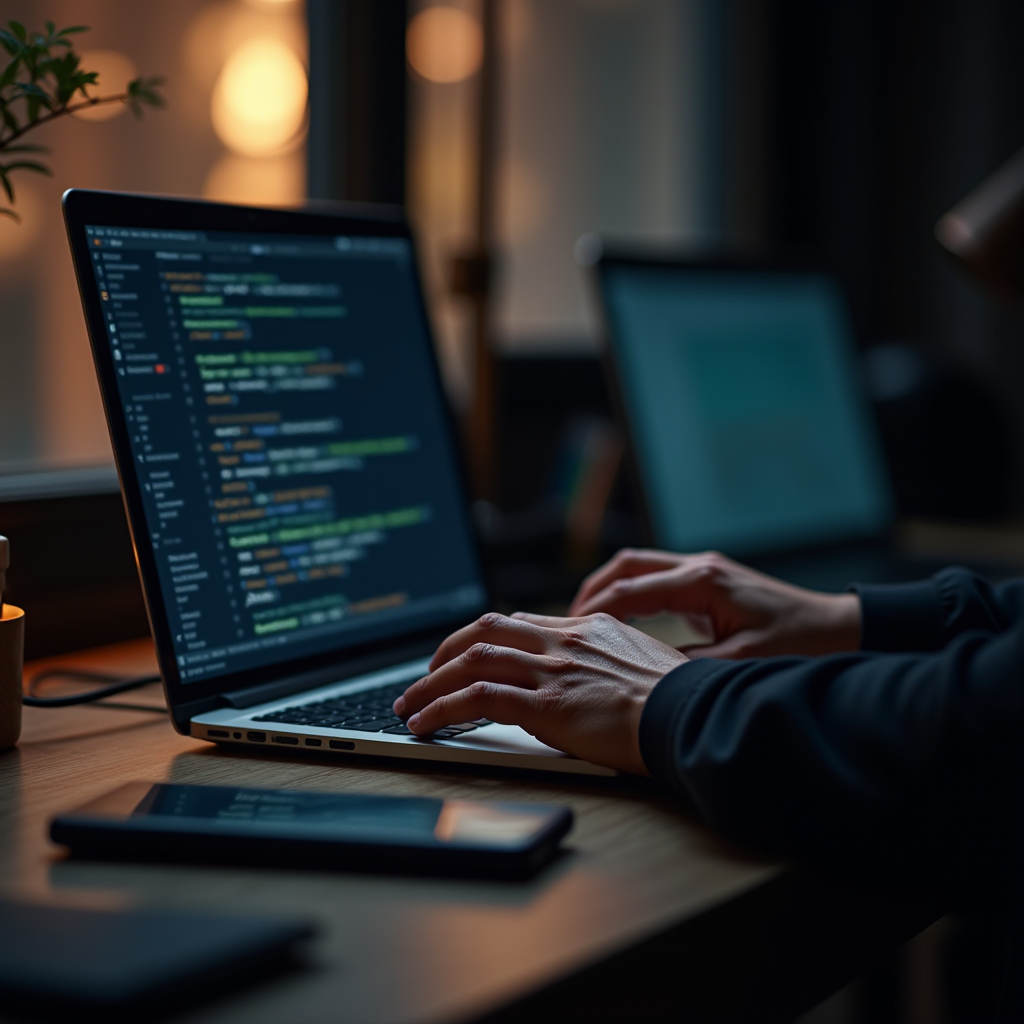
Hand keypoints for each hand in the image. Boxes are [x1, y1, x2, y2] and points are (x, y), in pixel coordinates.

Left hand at [393, 611, 687, 773]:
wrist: (696, 715)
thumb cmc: (679, 698)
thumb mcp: (640, 662)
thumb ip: (605, 660)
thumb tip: (587, 678)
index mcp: (587, 626)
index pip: (516, 621)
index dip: (480, 637)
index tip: (463, 654)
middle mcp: (563, 640)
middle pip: (484, 631)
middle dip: (443, 652)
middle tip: (424, 675)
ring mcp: (553, 671)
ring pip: (471, 661)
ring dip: (430, 683)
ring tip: (409, 704)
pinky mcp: (547, 706)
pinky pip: (478, 700)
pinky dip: (443, 709)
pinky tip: (426, 724)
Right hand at [569, 549, 860, 658]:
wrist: (840, 628)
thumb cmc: (798, 645)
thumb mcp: (738, 664)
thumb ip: (688, 668)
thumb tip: (642, 674)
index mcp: (701, 582)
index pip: (630, 591)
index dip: (596, 612)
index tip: (571, 631)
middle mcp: (699, 567)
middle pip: (627, 566)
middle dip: (593, 590)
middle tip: (570, 621)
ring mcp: (704, 569)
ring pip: (640, 567)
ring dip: (611, 589)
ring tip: (587, 620)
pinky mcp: (711, 580)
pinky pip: (658, 579)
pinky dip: (633, 594)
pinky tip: (624, 621)